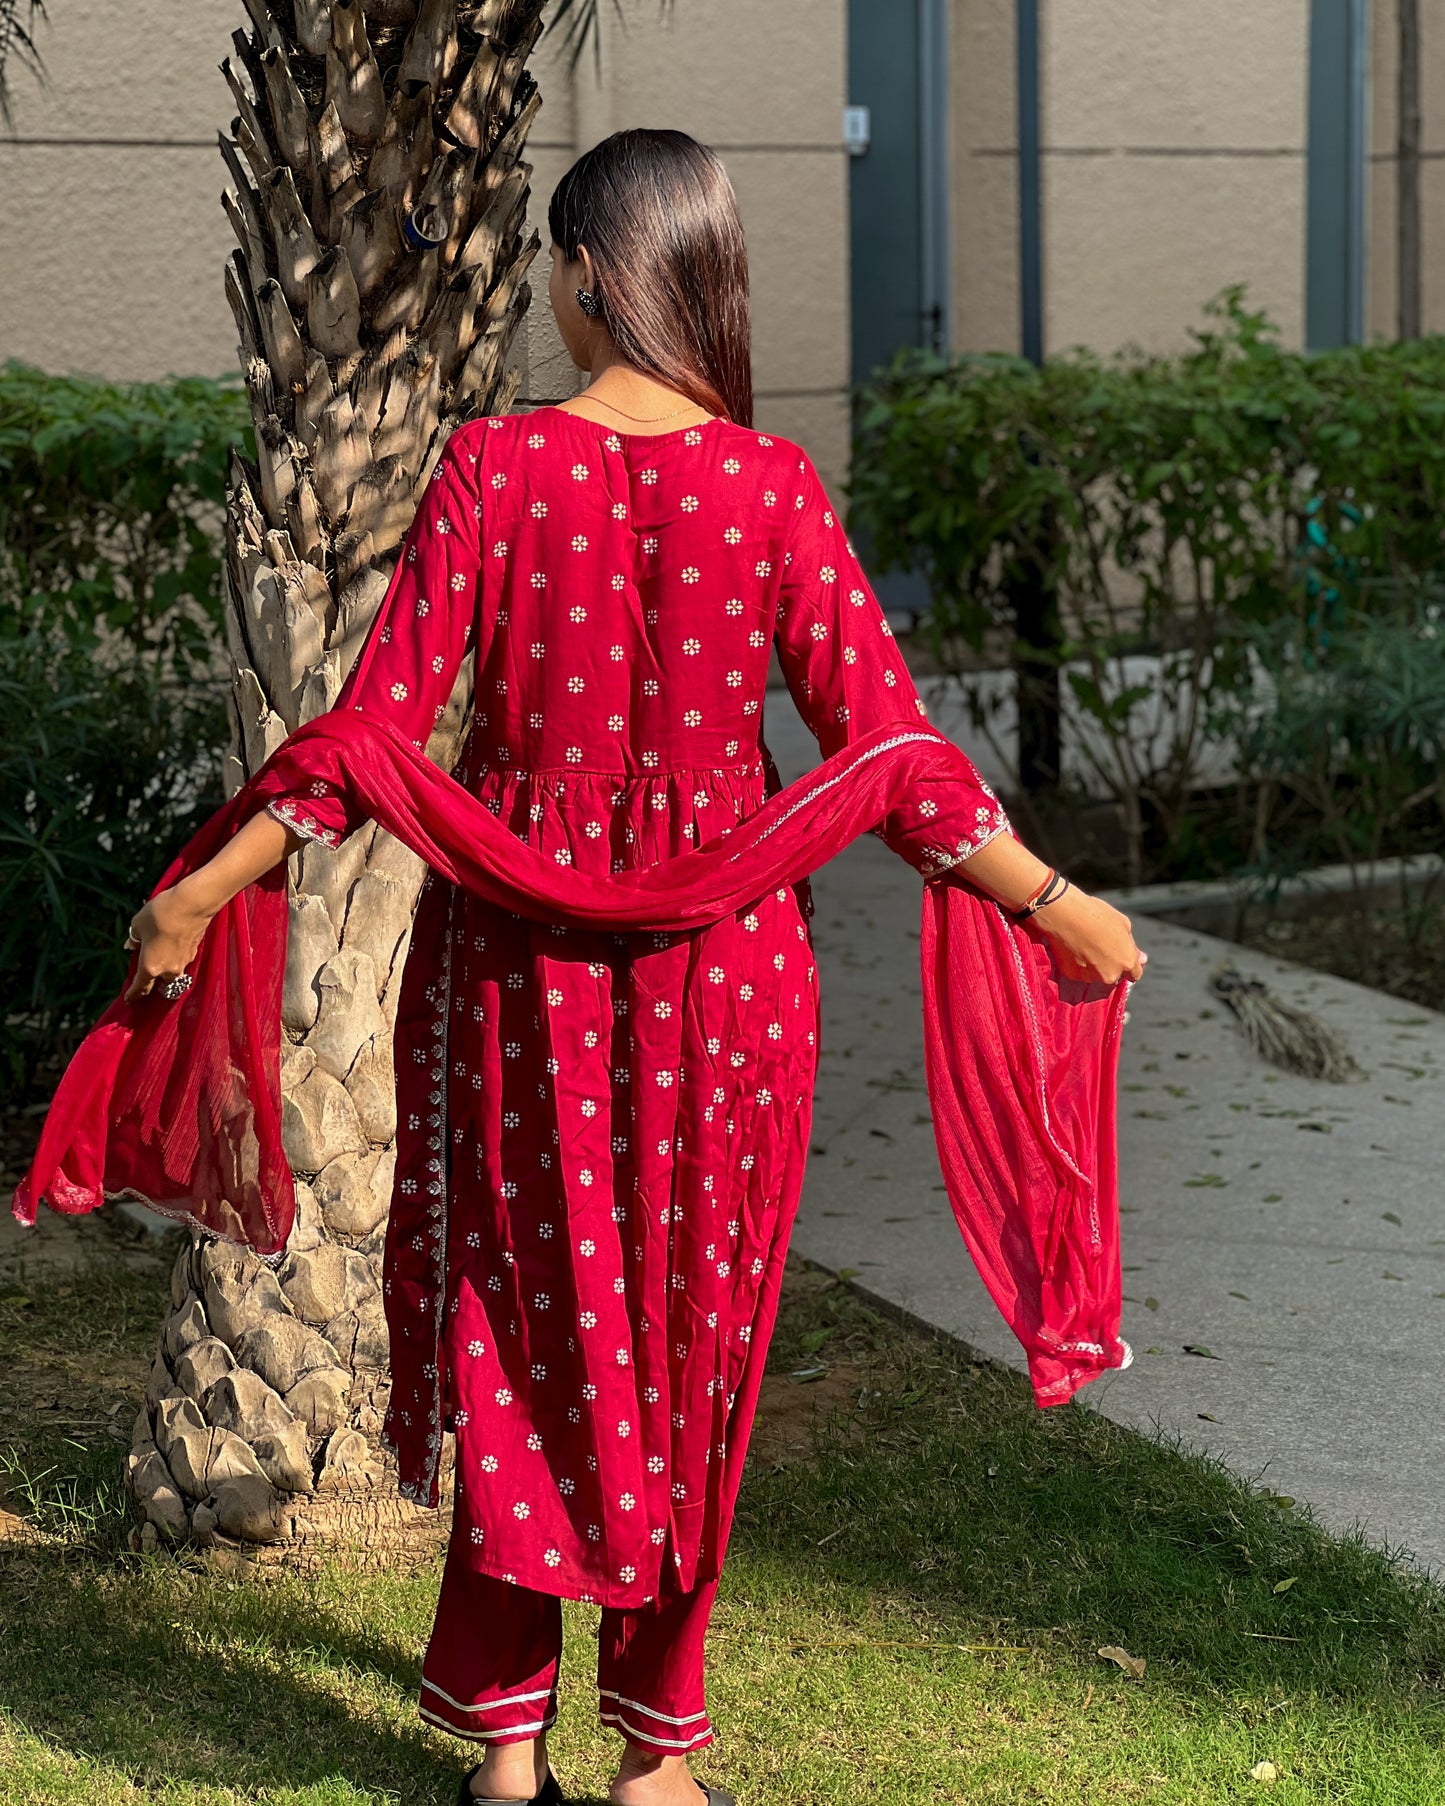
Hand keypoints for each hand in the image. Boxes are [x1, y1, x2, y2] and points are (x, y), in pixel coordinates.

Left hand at [123, 877, 217, 1003]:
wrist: (193, 903)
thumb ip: (134, 939)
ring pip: (173, 974)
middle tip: (145, 978)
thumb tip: (132, 945)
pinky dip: (174, 958)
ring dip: (165, 971)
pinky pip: (181, 962)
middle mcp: (168, 970)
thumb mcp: (138, 924)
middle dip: (153, 985)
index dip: (133, 995)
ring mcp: (184, 962)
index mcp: (150, 967)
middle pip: (161, 986)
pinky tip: (170, 944)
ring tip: (158, 956)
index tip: (129, 1000)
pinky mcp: (194, 952)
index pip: (140, 988)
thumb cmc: (160, 914)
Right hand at [1032, 886, 1145, 985]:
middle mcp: (1110, 974)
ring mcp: (1090, 977)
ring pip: (1096, 975)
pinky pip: (1079, 972)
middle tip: (1100, 945)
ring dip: (1094, 966)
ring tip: (1086, 945)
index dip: (1130, 965)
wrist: (1065, 914)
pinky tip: (1075, 948)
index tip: (1122, 957)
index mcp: (1126, 962)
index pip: (1134, 974)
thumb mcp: (1123, 924)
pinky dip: (1078, 964)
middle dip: (1110, 965)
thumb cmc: (1096, 914)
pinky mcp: (1072, 975)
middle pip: (1114, 975)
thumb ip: (1132, 946)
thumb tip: (1142, 958)